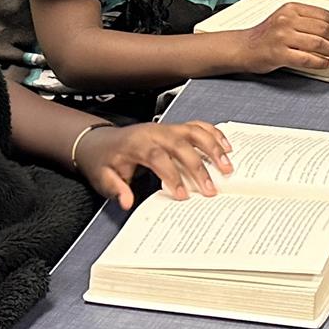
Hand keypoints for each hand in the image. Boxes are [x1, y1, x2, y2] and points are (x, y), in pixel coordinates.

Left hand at [74, 120, 234, 209]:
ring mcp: (167, 128)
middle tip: (210, 189)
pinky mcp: (174, 128)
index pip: (158, 157)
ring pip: (194, 132)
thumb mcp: (103, 177)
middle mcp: (155, 132)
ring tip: (227, 167)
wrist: (101, 141)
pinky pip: (197, 126)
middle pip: (181, 145)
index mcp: (137, 143)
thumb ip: (115, 189)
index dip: (172, 175)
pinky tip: (226, 147)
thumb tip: (126, 202)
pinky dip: (214, 134)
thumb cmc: (105, 160)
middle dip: (198, 167)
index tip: (182, 195)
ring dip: (213, 148)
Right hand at [231, 2, 328, 73]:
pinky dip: (321, 62)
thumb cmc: (265, 34)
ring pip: (317, 44)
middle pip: (322, 29)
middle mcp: (286, 20)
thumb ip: (311, 19)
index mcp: (291, 8)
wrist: (243, 47)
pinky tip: (326, 64)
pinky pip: (307, 59)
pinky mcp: (279, 54)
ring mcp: (282, 37)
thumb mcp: (287, 19)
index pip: (323, 14)